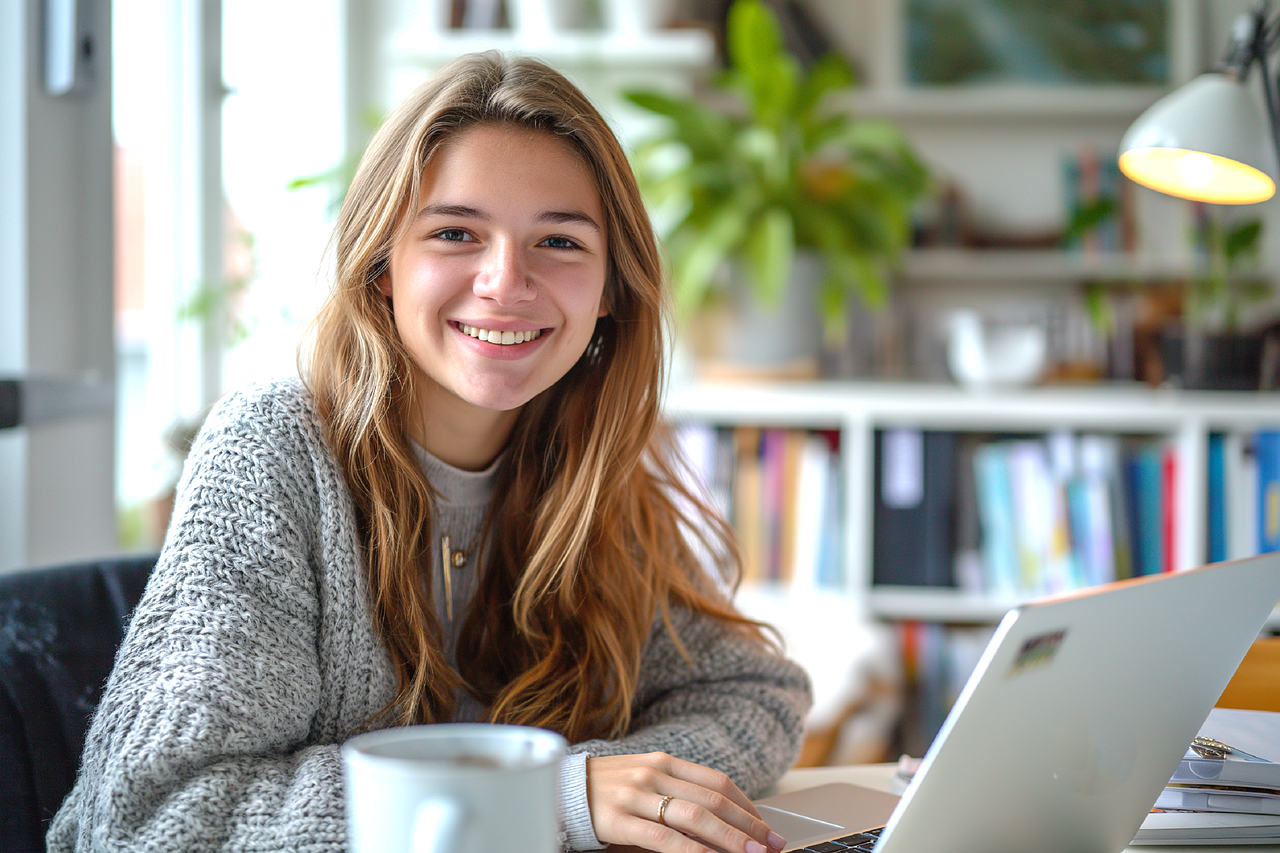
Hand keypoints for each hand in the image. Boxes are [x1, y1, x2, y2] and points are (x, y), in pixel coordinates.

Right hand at [586, 753, 786, 852]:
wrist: (557, 790)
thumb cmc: (605, 789)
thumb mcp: (643, 779)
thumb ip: (676, 791)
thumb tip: (720, 817)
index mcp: (664, 762)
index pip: (717, 782)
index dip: (747, 806)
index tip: (766, 827)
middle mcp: (654, 774)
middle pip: (713, 801)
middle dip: (748, 826)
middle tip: (771, 845)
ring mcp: (636, 796)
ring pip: (694, 818)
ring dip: (729, 840)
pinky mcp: (619, 820)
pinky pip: (663, 839)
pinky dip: (692, 851)